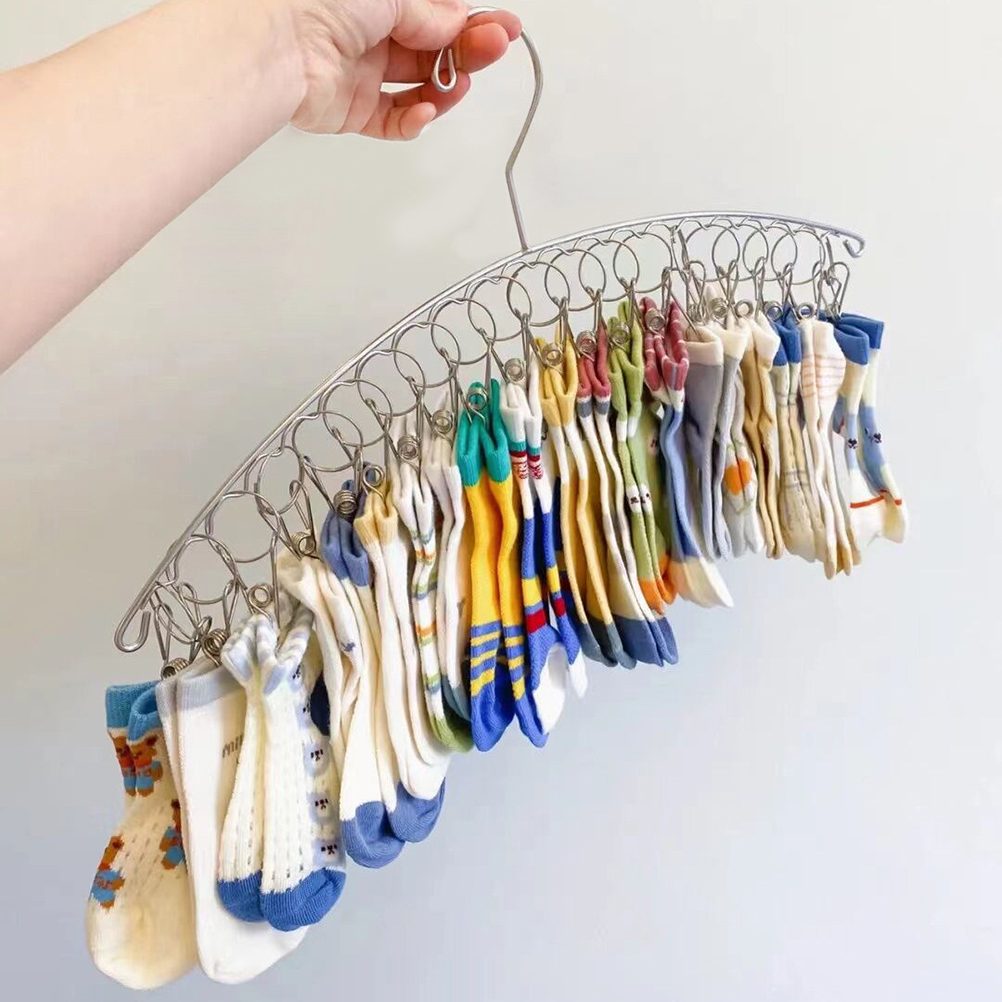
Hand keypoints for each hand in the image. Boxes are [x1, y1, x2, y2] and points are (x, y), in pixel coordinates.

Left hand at [283, 0, 520, 137]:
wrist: (276, 45)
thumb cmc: (314, 1)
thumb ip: (430, 11)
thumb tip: (455, 22)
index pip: (435, 12)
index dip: (470, 22)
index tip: (503, 28)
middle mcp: (367, 30)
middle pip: (431, 47)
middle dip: (467, 50)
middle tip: (494, 50)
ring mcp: (360, 70)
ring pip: (417, 86)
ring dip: (445, 87)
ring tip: (458, 84)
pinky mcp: (351, 109)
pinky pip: (392, 120)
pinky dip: (414, 119)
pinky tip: (426, 109)